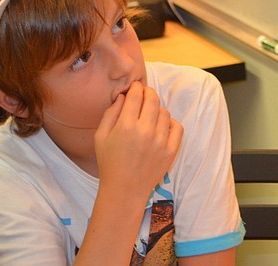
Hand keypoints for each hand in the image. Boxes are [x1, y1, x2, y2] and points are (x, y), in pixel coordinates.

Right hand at [94, 82, 183, 202]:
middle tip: (144, 94)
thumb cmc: (109, 163)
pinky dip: (170, 123)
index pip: (136, 95)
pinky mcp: (171, 150)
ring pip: (164, 112)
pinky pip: (177, 126)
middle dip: (148, 92)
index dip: (136, 87)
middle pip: (153, 99)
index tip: (135, 87)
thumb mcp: (101, 136)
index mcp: (126, 126)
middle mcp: (145, 131)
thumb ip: (111, 113)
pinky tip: (161, 126)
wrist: (125, 189)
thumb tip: (123, 96)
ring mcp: (160, 141)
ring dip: (157, 109)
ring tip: (148, 115)